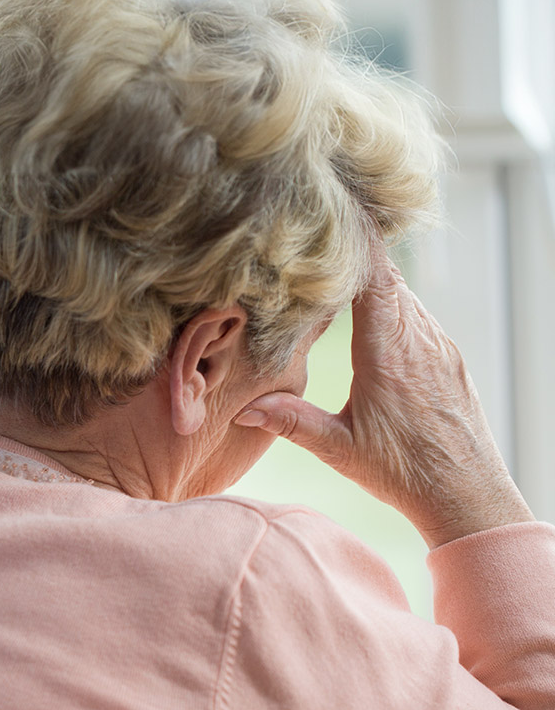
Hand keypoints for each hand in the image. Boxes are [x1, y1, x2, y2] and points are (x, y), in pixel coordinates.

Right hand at [233, 242, 532, 547]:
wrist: (466, 494)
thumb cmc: (404, 473)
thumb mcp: (338, 448)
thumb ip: (289, 421)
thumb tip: (243, 410)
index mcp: (387, 353)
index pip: (373, 277)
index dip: (354, 242)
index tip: (333, 214)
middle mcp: (418, 340)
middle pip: (387, 277)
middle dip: (356, 256)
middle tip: (321, 238)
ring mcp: (439, 347)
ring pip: (404, 295)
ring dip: (375, 281)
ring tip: (340, 271)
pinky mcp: (449, 359)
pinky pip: (419, 316)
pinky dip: (394, 305)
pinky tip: (373, 315)